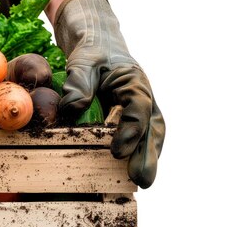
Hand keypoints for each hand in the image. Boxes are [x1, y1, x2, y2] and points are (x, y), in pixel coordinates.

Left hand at [54, 0, 164, 187]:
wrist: (96, 44)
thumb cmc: (90, 52)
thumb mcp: (81, 62)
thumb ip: (78, 83)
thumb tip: (74, 108)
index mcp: (133, 80)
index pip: (138, 108)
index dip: (130, 132)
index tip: (117, 152)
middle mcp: (143, 95)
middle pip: (152, 126)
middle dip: (148, 154)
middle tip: (142, 180)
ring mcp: (140, 106)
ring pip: (151, 133)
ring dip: (148, 157)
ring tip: (143, 181)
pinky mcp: (131, 115)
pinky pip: (140, 135)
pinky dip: (139, 151)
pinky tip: (132, 171)